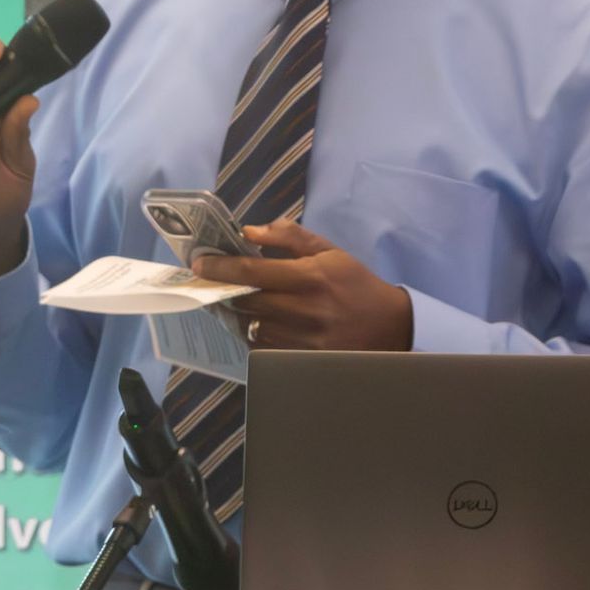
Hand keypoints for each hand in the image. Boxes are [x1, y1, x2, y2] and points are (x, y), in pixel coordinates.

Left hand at [194, 220, 413, 351]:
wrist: (389, 327)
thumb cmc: (355, 284)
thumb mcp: (329, 251)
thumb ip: (289, 237)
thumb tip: (250, 231)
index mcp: (309, 277)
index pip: (253, 270)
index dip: (221, 267)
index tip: (200, 265)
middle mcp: (303, 309)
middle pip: (246, 299)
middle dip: (228, 290)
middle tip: (219, 283)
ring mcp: (302, 338)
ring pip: (251, 326)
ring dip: (241, 313)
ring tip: (242, 302)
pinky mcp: (302, 359)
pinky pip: (263, 347)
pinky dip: (255, 334)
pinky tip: (261, 323)